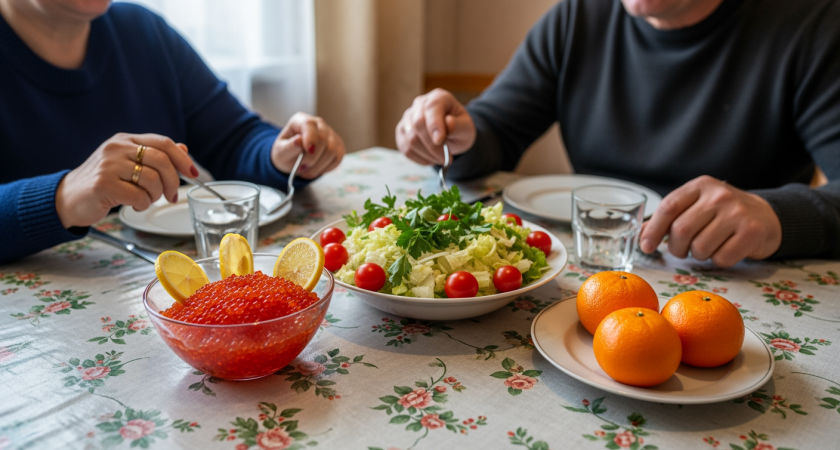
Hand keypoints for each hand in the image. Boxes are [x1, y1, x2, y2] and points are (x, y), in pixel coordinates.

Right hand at [55, 133, 197, 228]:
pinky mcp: (103, 184)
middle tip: (170, 196)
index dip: (182, 159)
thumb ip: (153, 155)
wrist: (68, 198)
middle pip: (162, 161)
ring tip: (145, 200)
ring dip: (155, 196)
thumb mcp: (128, 163)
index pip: (163, 143)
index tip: (192, 173)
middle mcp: (116, 148)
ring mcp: (108, 165)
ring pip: (152, 180)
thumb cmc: (103, 182)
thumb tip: (183, 149)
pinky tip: (134, 205)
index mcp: (125, 139)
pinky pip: (138, 196)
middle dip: (173, 182)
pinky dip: (142, 205)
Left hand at [271, 112, 344, 179]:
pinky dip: (326, 168)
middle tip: (301, 169)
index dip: (311, 137)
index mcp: (301, 120)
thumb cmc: (286, 152)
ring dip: (319, 166)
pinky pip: (337, 159)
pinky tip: (316, 171)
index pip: (309, 124)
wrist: (293, 160)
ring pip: (332, 150)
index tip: (309, 151)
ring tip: (307, 172)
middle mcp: (318, 124)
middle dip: (312, 158)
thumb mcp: (281, 151)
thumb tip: (299, 141)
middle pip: (323, 139)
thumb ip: (289, 146)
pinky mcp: (338, 146)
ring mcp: (331, 135)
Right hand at [396, 88, 476, 165]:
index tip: (440, 141)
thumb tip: (448, 123)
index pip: (431, 107)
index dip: (434, 124)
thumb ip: (458, 126)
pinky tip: (431, 158)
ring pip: (410, 139)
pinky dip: (420, 158)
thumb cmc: (459, 129)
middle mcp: (420, 104)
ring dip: (428, 154)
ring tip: (441, 158)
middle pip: (418, 124)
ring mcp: (408, 117)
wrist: (451, 135)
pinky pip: (406, 149)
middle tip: (446, 158)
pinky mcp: (402, 132)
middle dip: (432, 145)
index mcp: (438, 97)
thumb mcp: (466, 128)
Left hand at [639, 175, 782, 266]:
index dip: (653, 229)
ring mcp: (737, 212)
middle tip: (682, 251)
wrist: (766, 216)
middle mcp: (719, 195)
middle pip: (681, 230)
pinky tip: (725, 250)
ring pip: (700, 247)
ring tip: (707, 247)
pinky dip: (718, 261)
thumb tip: (642, 234)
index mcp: (700, 186)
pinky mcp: (752, 232)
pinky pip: (721, 258)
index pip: (669, 207)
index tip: (646, 246)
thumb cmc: (723, 214)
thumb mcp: (696, 206)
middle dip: (676, 248)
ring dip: (698, 255)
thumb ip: (670, 217)